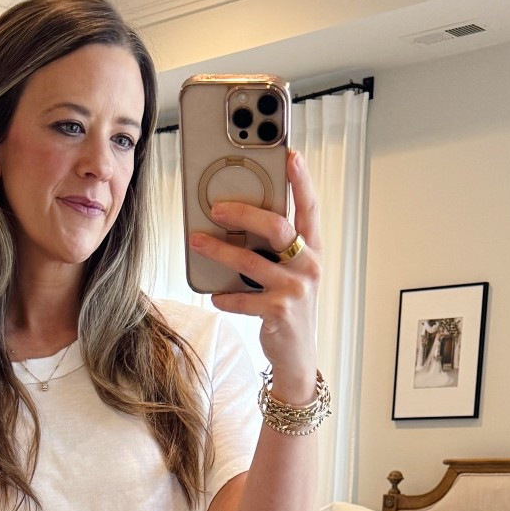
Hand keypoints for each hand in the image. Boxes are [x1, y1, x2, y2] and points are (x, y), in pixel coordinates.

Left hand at [188, 147, 320, 402]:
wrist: (297, 356)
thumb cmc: (289, 306)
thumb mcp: (290, 273)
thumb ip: (276, 248)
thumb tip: (238, 219)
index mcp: (312, 250)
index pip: (310, 208)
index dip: (302, 181)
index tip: (291, 155)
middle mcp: (308, 266)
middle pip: (278, 228)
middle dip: (245, 212)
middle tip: (216, 207)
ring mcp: (295, 290)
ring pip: (252, 261)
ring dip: (220, 250)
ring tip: (197, 241)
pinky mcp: (279, 313)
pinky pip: (244, 298)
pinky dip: (226, 296)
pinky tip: (215, 296)